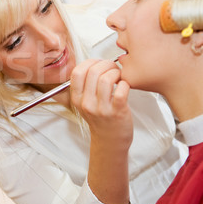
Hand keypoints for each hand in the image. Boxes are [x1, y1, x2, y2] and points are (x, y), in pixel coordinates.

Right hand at [71, 59, 133, 203]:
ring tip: (119, 76)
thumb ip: (85, 86)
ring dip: (116, 73)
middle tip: (113, 68)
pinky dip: (125, 83)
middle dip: (106, 64)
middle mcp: (87, 104)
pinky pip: (121, 90)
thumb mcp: (84, 104)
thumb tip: (94, 64)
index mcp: (77, 99)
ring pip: (106, 79)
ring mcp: (102, 109)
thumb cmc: (100, 119)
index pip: (77, 73)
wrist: (110, 140)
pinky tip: (125, 86)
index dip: (89, 63)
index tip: (98, 63)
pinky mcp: (117, 112)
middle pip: (93, 72)